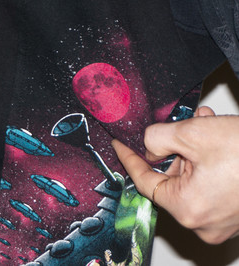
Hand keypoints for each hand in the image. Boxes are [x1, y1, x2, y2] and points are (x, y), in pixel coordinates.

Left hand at [112, 106, 238, 243]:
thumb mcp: (193, 134)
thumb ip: (158, 138)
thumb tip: (148, 144)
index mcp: (187, 209)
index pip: (144, 182)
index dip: (130, 159)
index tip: (120, 146)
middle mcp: (204, 222)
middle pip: (172, 178)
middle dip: (174, 147)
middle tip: (181, 124)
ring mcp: (224, 220)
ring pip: (194, 178)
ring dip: (195, 148)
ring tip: (207, 124)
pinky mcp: (237, 212)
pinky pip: (212, 184)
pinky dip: (211, 160)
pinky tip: (220, 135)